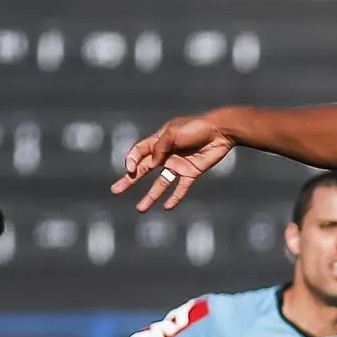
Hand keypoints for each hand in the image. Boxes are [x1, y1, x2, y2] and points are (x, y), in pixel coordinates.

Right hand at [112, 115, 234, 211]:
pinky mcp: (191, 172)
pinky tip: (167, 207)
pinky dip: (174, 198)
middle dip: (129, 180)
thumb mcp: (174, 133)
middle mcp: (165, 154)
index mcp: (158, 141)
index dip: (131, 161)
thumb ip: (160, 147)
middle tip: (115, 190)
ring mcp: (177, 164)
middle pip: (143, 170)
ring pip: (160, 183)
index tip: (130, 170)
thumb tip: (152, 162)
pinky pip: (180, 188)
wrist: (220, 131)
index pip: (139, 152)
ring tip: (140, 209)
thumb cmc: (196, 127)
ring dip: (150, 196)